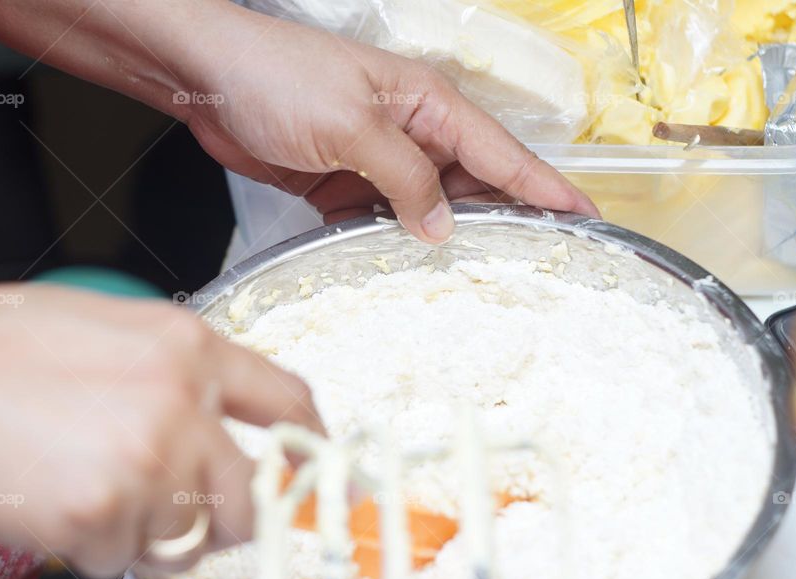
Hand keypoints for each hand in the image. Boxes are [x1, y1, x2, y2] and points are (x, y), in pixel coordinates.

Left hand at [0, 0, 595, 244]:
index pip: (505, 155)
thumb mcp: (353, 126)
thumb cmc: (279, 78)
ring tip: (480, 283)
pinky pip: (384, 221)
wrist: (209, 81)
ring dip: (449, 241)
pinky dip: (396, 244)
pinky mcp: (345, 184)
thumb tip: (443, 226)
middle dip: (505, 225)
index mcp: (431, 105)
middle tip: (538, 271)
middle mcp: (414, 133)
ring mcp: (381, 160)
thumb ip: (404, 179)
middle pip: (475, 187)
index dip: (547, 191)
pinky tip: (408, 271)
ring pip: (431, 208)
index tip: (587, 221)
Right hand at [0, 286, 320, 578]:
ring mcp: (147, 458)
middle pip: (252, 493)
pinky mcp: (103, 512)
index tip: (317, 470)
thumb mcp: (105, 325)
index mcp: (186, 345)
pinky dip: (98, 547)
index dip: (311, 444)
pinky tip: (58, 502)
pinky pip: (127, 559)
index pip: (289, 400)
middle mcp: (181, 399)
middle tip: (185, 512)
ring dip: (150, 531)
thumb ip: (178, 369)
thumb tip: (226, 417)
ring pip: (190, 536)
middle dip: (227, 516)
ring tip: (94, 490)